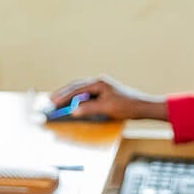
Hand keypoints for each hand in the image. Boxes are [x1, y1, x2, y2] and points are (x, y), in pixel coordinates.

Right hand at [50, 76, 167, 121]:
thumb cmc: (127, 106)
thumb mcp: (106, 108)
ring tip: (58, 103)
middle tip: (51, 102)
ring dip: (69, 97)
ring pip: (80, 90)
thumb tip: (73, 111)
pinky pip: (85, 95)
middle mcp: (99, 83)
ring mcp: (101, 88)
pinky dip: (77, 100)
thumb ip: (89, 108)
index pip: (77, 88)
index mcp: (99, 83)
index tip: (53, 102)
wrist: (142, 107)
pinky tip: (72, 105)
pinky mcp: (103, 94)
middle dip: (63, 94)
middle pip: (76, 87)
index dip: (64, 96)